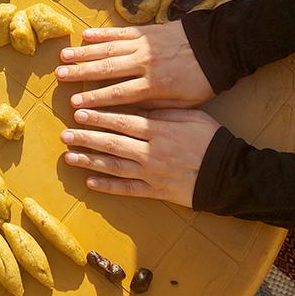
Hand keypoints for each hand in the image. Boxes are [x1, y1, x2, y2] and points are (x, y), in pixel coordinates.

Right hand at [57, 23, 212, 108]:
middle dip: (80, 73)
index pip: (117, 94)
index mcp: (153, 85)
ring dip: (84, 52)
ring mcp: (145, 44)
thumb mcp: (184, 103)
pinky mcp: (148, 31)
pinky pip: (121, 32)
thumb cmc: (204, 81)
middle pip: (106, 69)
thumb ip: (156, 108)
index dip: (94, 99)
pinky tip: (85, 35)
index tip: (75, 104)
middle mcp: (144, 63)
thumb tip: (131, 113)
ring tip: (63, 56)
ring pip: (108, 48)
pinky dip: (102, 34)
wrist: (220, 47)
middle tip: (59, 76)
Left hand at [61, 108, 219, 207]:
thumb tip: (137, 104)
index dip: (98, 116)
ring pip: (113, 167)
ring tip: (69, 156)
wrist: (229, 174)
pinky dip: (107, 187)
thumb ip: (162, 112)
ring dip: (89, 161)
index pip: (121, 121)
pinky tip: (90, 183)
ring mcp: (151, 174)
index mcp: (159, 130)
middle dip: (86, 138)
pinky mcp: (155, 192)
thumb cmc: (211, 140)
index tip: (78, 111)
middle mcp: (150, 152)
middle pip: (112, 143)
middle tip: (65, 133)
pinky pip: (127, 190)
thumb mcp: (190, 116)